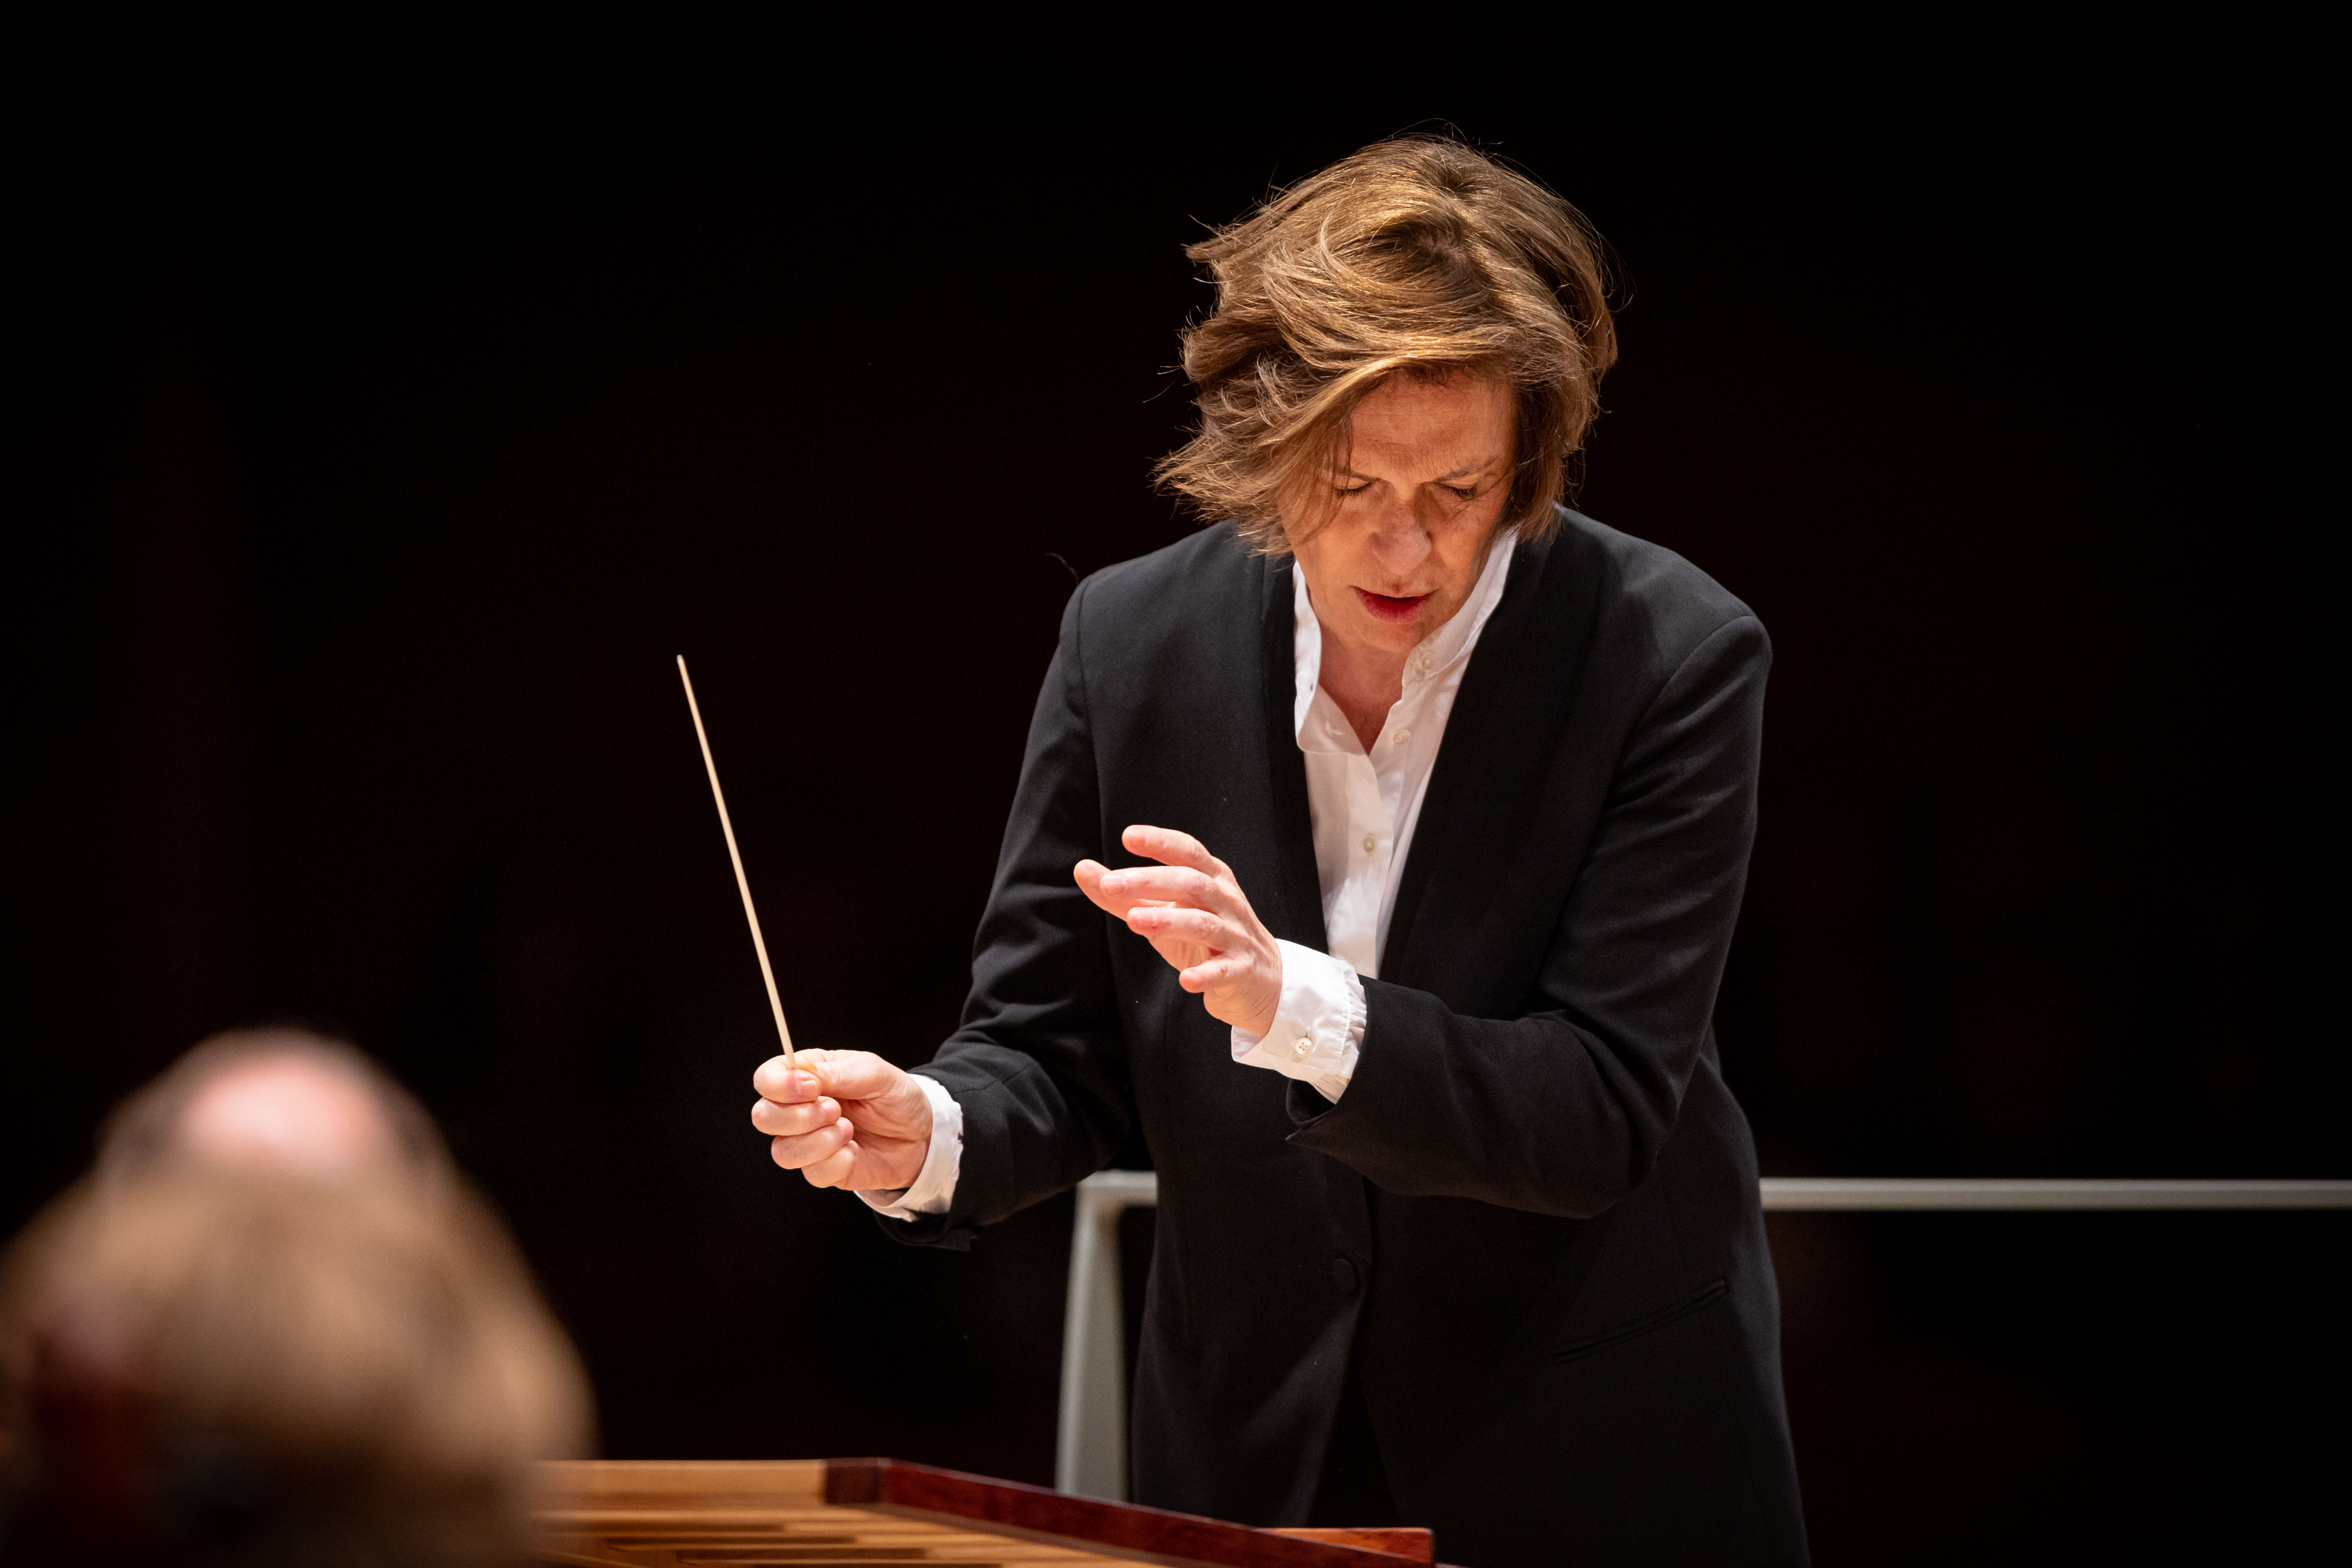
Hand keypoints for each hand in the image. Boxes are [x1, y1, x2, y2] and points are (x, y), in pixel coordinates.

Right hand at [750, 1049, 932, 1191]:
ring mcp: (807, 1142)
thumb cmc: (894, 1096)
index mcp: (806, 1076)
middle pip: (764, 1117)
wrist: (921, 1133)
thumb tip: (801, 1075)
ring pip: (782, 1151)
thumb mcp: (873, 1073)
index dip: (779, 1085)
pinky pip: (812, 1173)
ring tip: (848, 1130)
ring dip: (818, 1141)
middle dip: (798, 1116)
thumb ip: (837, 1073)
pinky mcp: (822, 1169)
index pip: (766, 1079)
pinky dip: (836, 1161)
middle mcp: (799, 1109)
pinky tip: (854, 1150)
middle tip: (835, 1110)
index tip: (812, 1088)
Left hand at [1075, 825, 1283, 1039]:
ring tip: (1135, 920)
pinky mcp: (1239, 970)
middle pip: (1191, 883)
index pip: (1187, 852)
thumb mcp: (1166, 912)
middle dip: (1150, 880)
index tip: (1128, 836)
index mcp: (1210, 879)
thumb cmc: (1204, 938)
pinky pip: (1223, 970)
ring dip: (1170, 920)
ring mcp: (1234, 935)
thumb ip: (1126, 894)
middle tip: (1111, 883)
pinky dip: (1205, 974)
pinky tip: (1185, 981)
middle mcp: (1224, 902)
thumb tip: (1083, 869)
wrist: (1258, 979)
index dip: (1160, 841)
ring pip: (1204, 923)